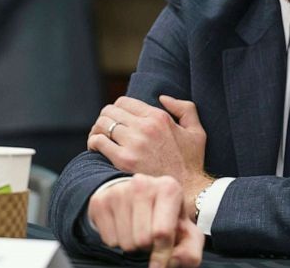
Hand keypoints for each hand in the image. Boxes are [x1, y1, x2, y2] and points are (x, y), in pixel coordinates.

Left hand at [88, 95, 211, 217]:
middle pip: (109, 110)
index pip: (124, 101)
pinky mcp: (124, 160)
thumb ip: (184, 108)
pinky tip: (96, 149)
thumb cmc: (191, 164)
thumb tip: (162, 98)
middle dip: (105, 118)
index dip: (117, 109)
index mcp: (158, 117)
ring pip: (102, 124)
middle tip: (106, 129)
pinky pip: (99, 141)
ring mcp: (134, 143)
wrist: (188, 192)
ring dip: (97, 130)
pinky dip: (93, 142)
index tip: (117, 120)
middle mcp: (145, 127)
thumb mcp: (196, 132)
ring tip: (99, 138)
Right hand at [88, 174, 203, 267]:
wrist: (135, 197)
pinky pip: (109, 240)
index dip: (162, 254)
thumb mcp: (186, 233)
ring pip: (125, 242)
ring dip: (132, 245)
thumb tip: (171, 261)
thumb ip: (190, 251)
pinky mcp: (101, 200)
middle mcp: (143, 184)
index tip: (161, 262)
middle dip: (147, 247)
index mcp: (168, 188)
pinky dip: (117, 241)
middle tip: (150, 236)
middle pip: (142, 240)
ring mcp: (119, 190)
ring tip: (137, 231)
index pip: (162, 233)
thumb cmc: (165, 218)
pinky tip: (123, 227)